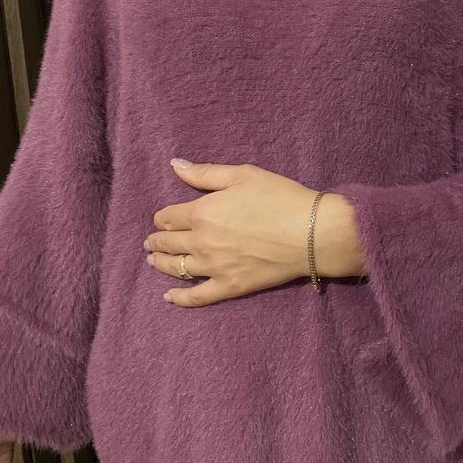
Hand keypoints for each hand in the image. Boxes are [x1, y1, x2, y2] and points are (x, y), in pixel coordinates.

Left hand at [144, 160, 365, 306]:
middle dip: (156, 240)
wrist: (311, 232)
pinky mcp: (230, 287)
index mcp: (202, 212)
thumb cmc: (280, 198)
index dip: (161, 217)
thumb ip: (205, 173)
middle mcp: (202, 242)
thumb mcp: (243, 175)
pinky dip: (180, 298)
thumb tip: (175, 165)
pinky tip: (169, 296)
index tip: (161, 218)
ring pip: (177, 268)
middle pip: (168, 242)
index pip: (169, 216)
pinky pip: (198, 296)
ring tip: (155, 261)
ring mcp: (215, 267)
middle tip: (151, 241)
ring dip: (161, 264)